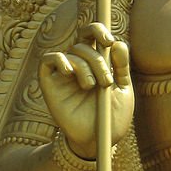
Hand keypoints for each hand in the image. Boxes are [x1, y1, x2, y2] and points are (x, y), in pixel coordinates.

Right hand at [39, 22, 133, 158]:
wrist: (99, 140)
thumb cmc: (112, 116)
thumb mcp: (123, 89)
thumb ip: (121, 66)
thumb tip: (118, 43)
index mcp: (97, 61)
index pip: (92, 34)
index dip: (98, 30)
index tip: (109, 41)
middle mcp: (79, 64)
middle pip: (83, 42)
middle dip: (98, 59)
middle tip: (107, 81)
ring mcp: (64, 74)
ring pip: (71, 53)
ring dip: (86, 67)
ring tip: (94, 87)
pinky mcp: (50, 84)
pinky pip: (48, 60)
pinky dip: (59, 61)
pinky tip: (70, 73)